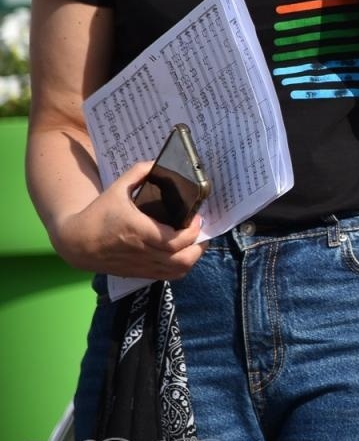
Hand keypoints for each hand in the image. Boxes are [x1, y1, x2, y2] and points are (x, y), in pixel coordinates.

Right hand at [53, 162, 204, 279]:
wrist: (77, 242)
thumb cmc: (99, 213)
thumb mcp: (117, 187)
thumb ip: (139, 172)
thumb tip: (158, 163)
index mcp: (138, 230)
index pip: (174, 239)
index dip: (192, 230)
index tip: (195, 216)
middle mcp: (142, 251)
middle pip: (182, 257)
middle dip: (199, 244)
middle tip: (200, 228)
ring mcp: (142, 265)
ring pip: (179, 270)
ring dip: (193, 256)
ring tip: (196, 240)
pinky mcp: (140, 273)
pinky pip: (169, 276)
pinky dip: (182, 267)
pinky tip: (183, 253)